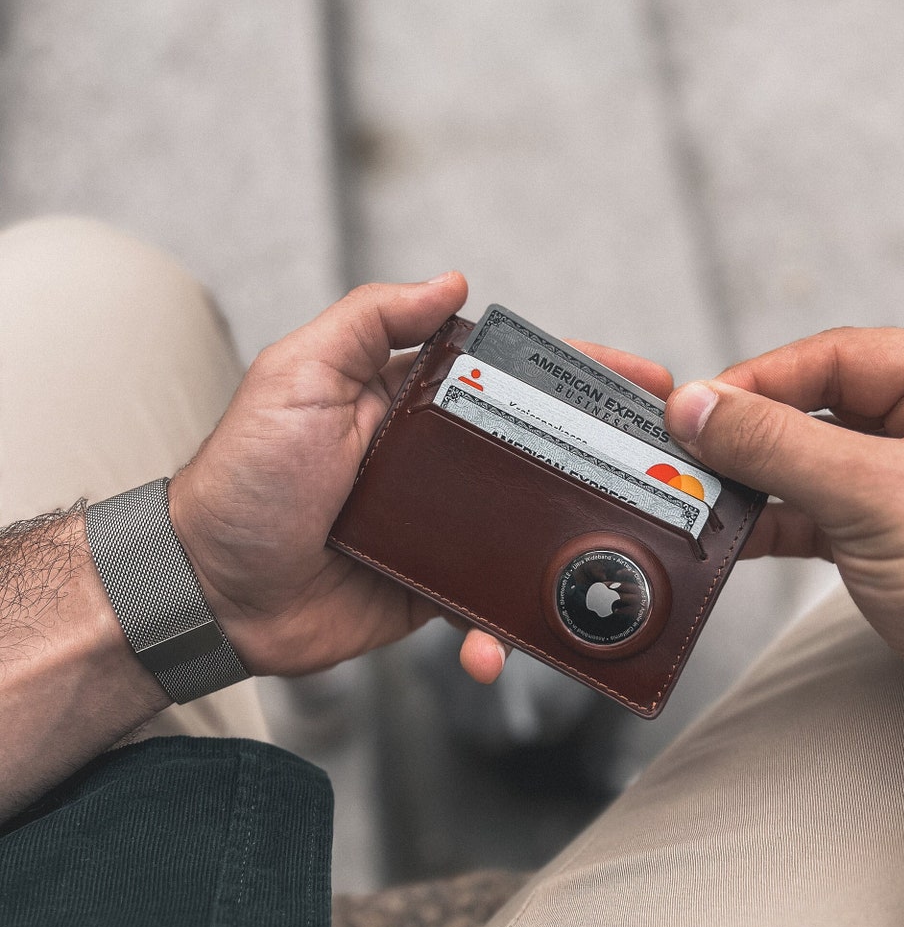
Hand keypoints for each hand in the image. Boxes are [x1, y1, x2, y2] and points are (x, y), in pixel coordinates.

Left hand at [168, 276, 673, 684]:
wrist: (209, 590)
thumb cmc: (244, 477)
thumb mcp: (298, 376)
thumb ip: (371, 321)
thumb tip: (452, 280)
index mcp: (413, 401)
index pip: (511, 376)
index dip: (577, 373)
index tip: (639, 377)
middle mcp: (437, 461)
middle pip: (540, 452)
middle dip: (608, 459)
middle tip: (670, 468)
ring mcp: (442, 529)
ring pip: (529, 534)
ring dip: (575, 548)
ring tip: (620, 562)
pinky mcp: (433, 591)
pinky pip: (488, 608)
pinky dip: (503, 631)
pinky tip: (500, 647)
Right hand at [665, 328, 903, 733]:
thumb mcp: (879, 499)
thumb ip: (779, 446)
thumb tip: (702, 407)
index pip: (842, 356)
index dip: (761, 380)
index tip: (697, 406)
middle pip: (824, 406)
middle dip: (755, 435)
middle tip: (690, 451)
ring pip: (818, 460)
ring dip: (760, 481)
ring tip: (706, 494)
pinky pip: (825, 508)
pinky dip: (780, 520)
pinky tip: (739, 530)